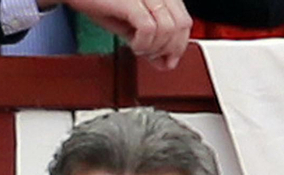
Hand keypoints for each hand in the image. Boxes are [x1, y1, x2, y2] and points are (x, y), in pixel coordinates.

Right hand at [62, 0, 190, 69]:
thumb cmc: (98, 2)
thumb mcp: (128, 23)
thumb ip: (148, 39)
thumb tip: (163, 60)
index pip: (185, 21)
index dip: (180, 45)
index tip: (168, 60)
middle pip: (181, 26)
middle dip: (168, 50)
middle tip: (151, 57)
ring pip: (167, 29)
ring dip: (153, 48)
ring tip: (138, 49)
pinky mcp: (132, 1)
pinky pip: (149, 28)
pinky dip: (143, 43)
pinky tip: (132, 44)